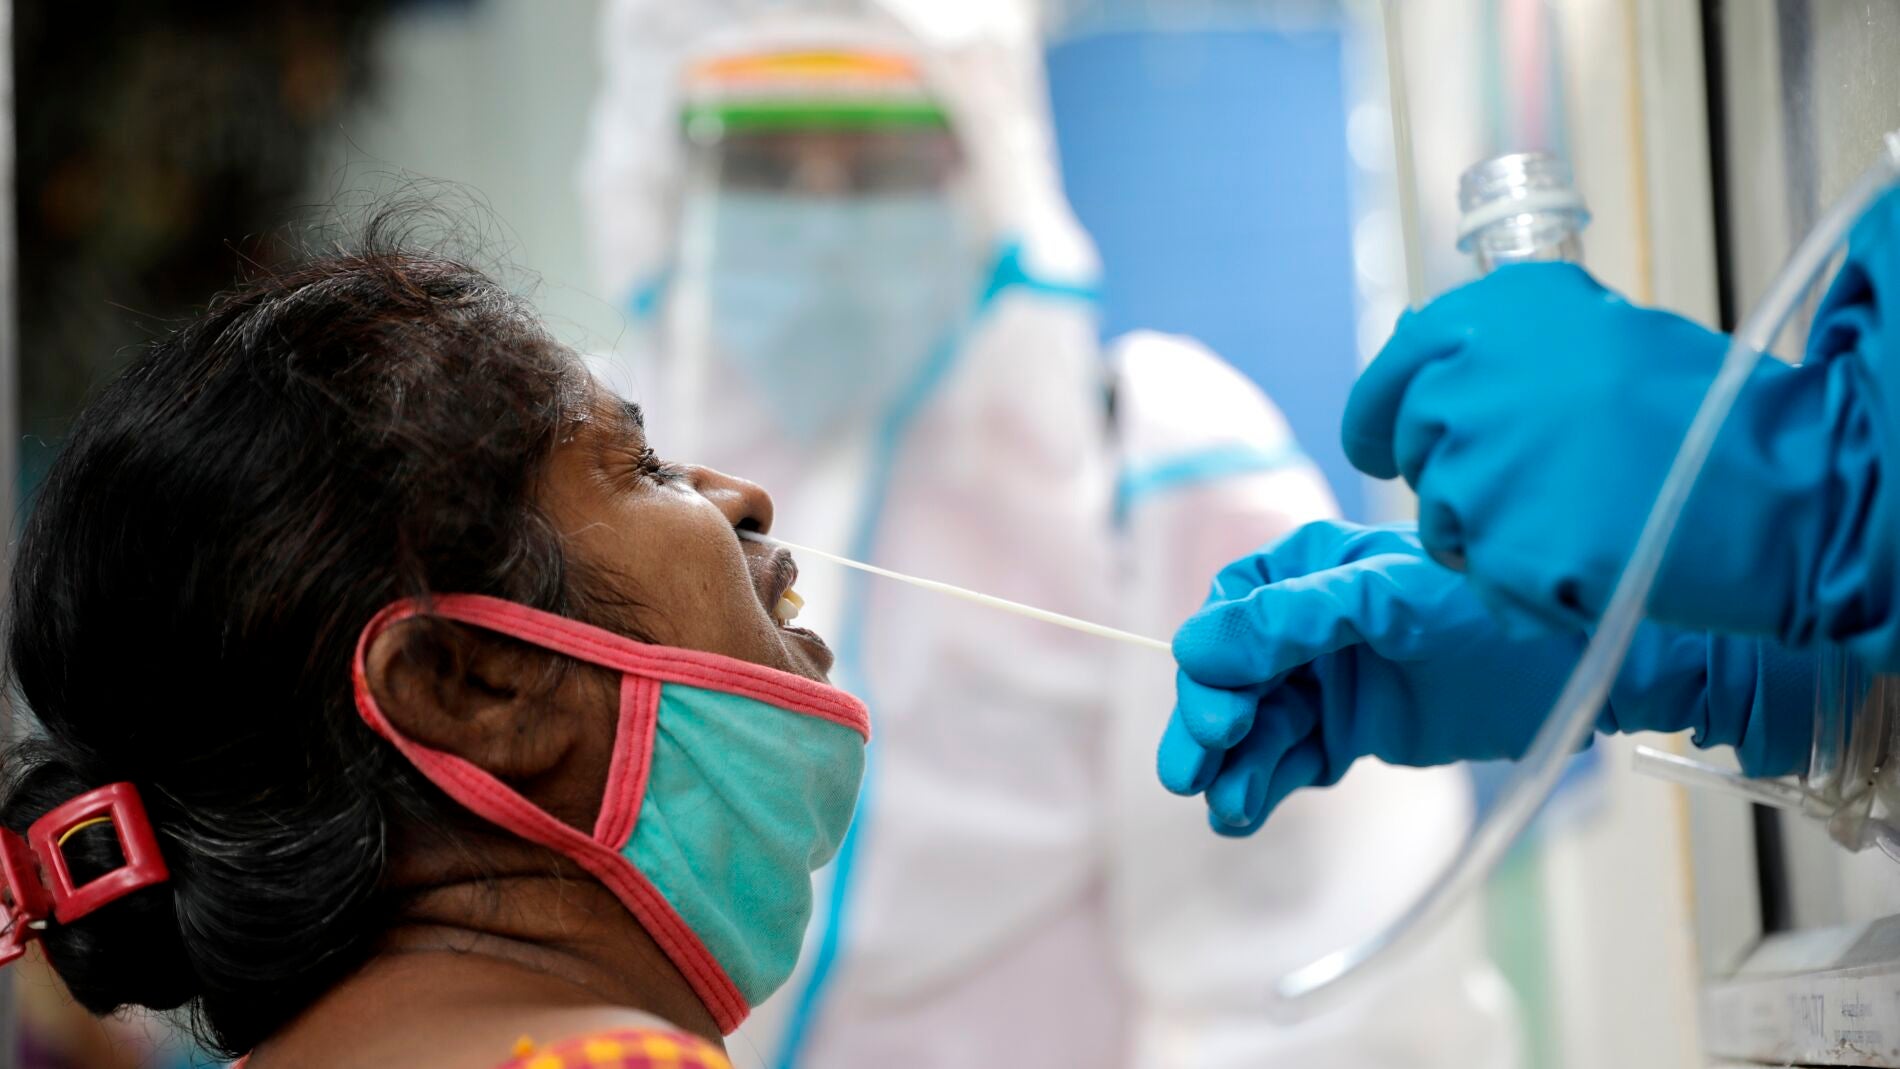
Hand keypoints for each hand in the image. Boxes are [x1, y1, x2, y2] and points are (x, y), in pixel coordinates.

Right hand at [1159, 521, 1811, 834]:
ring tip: (1227, 808)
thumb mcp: (1393, 602)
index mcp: (1310, 569)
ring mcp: (1328, 680)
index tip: (1217, 709)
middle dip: (1209, 722)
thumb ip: (1297, 620)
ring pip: (1255, 725)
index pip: (1231, 610)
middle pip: (1230, 675)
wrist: (1584, 668)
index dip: (1213, 661)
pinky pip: (1290, 760)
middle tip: (1195, 769)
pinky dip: (1263, 785)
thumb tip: (1198, 646)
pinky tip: (1242, 812)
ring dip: (1233, 765)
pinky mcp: (1351, 733)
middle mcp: (1308, 624)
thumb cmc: (1496, 611)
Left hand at [1340, 261, 1873, 647]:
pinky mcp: (1500, 548)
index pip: (1394, 373)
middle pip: (1417, 452)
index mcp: (1492, 315)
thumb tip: (1427, 365)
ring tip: (1584, 520)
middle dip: (1456, 478)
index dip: (1380, 417)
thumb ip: (1506, 351)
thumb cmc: (1702, 408)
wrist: (1779, 481)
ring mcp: (1478, 469)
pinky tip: (1595, 561)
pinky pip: (1488, 582)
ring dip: (1492, 535)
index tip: (1377, 445)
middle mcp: (1468, 381)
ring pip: (1443, 523)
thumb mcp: (1597, 336)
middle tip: (1540, 488)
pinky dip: (1530, 587)